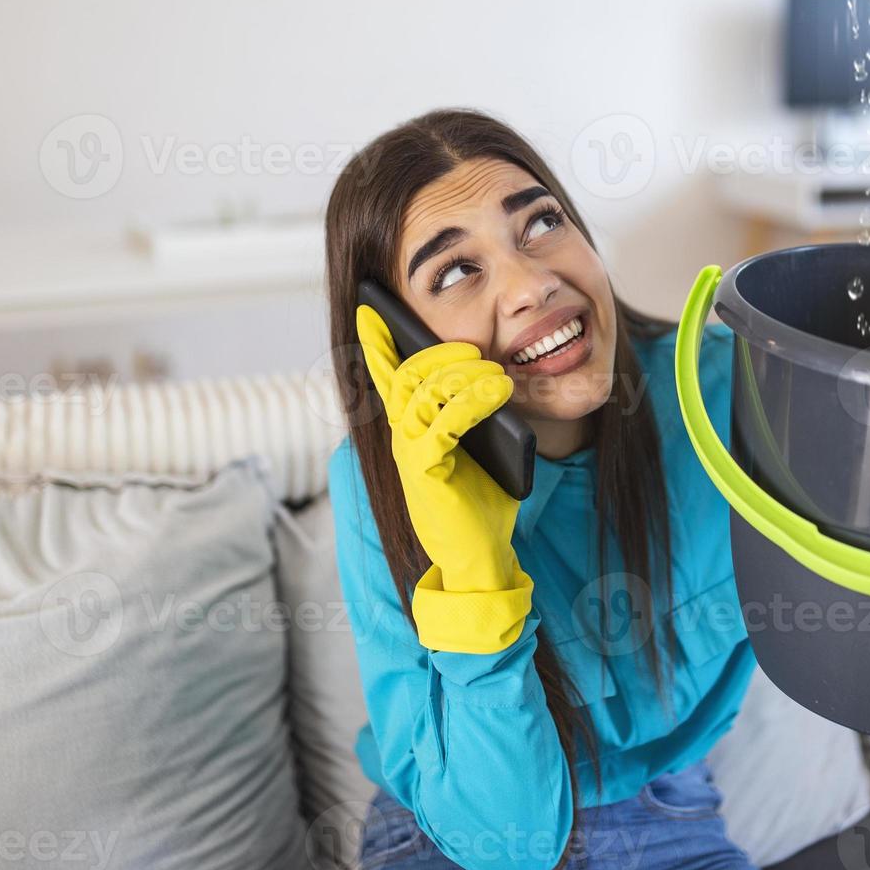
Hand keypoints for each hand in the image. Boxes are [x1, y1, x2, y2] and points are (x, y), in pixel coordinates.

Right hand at [357, 305, 531, 653]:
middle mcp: (401, 439)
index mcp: (410, 431)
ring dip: (461, 375)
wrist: (480, 559)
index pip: (384, 379)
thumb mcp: (480, 452)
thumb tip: (493, 379)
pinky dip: (470, 401)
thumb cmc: (480, 507)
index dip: (374, 344)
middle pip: (405, 375)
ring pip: (420, 392)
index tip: (372, 310)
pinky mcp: (424, 470)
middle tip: (475, 351)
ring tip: (498, 376)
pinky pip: (441, 422)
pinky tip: (496, 393)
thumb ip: (474, 418)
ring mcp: (409, 454)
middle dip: (438, 353)